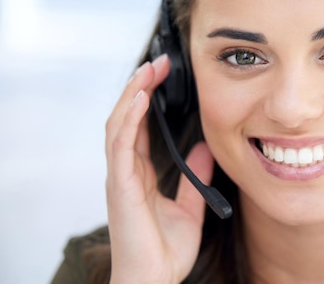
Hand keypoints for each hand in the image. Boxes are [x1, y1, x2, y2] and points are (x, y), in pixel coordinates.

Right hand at [105, 54, 212, 283]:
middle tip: (159, 62)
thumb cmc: (164, 251)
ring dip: (133, 93)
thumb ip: (195, 177)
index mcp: (140, 173)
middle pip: (127, 117)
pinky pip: (121, 144)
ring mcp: (121, 176)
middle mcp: (127, 170)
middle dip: (140, 86)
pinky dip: (128, 118)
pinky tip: (138, 97)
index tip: (165, 74)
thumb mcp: (190, 207)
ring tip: (148, 69)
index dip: (148, 98)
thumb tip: (204, 149)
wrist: (154, 281)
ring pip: (119, 123)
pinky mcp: (121, 185)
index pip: (140, 126)